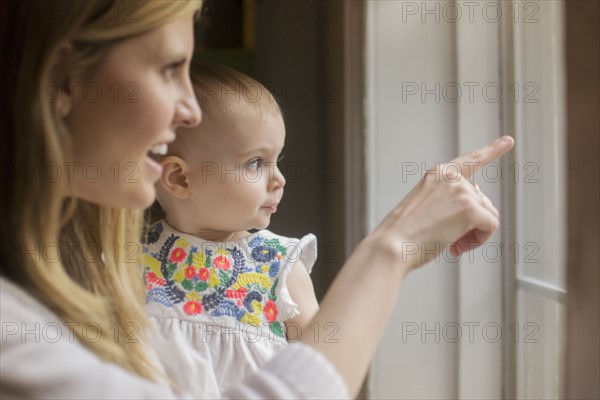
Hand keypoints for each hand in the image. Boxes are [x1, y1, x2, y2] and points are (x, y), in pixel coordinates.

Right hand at [375, 135, 514, 270]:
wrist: (392, 246)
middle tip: (450, 240)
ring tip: (450, 244)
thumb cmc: (405, 234)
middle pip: (481, 201)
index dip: (492, 150)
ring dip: (474, 234)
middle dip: (471, 224)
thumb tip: (482, 206)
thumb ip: (452, 201)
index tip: (508, 140)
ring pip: (488, 215)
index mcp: (437, 174)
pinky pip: (491, 226)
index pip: (470, 160)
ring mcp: (461, 191)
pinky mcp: (470, 208)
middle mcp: (451, 177)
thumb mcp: (426, 208)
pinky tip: (457, 246)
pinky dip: (479, 241)